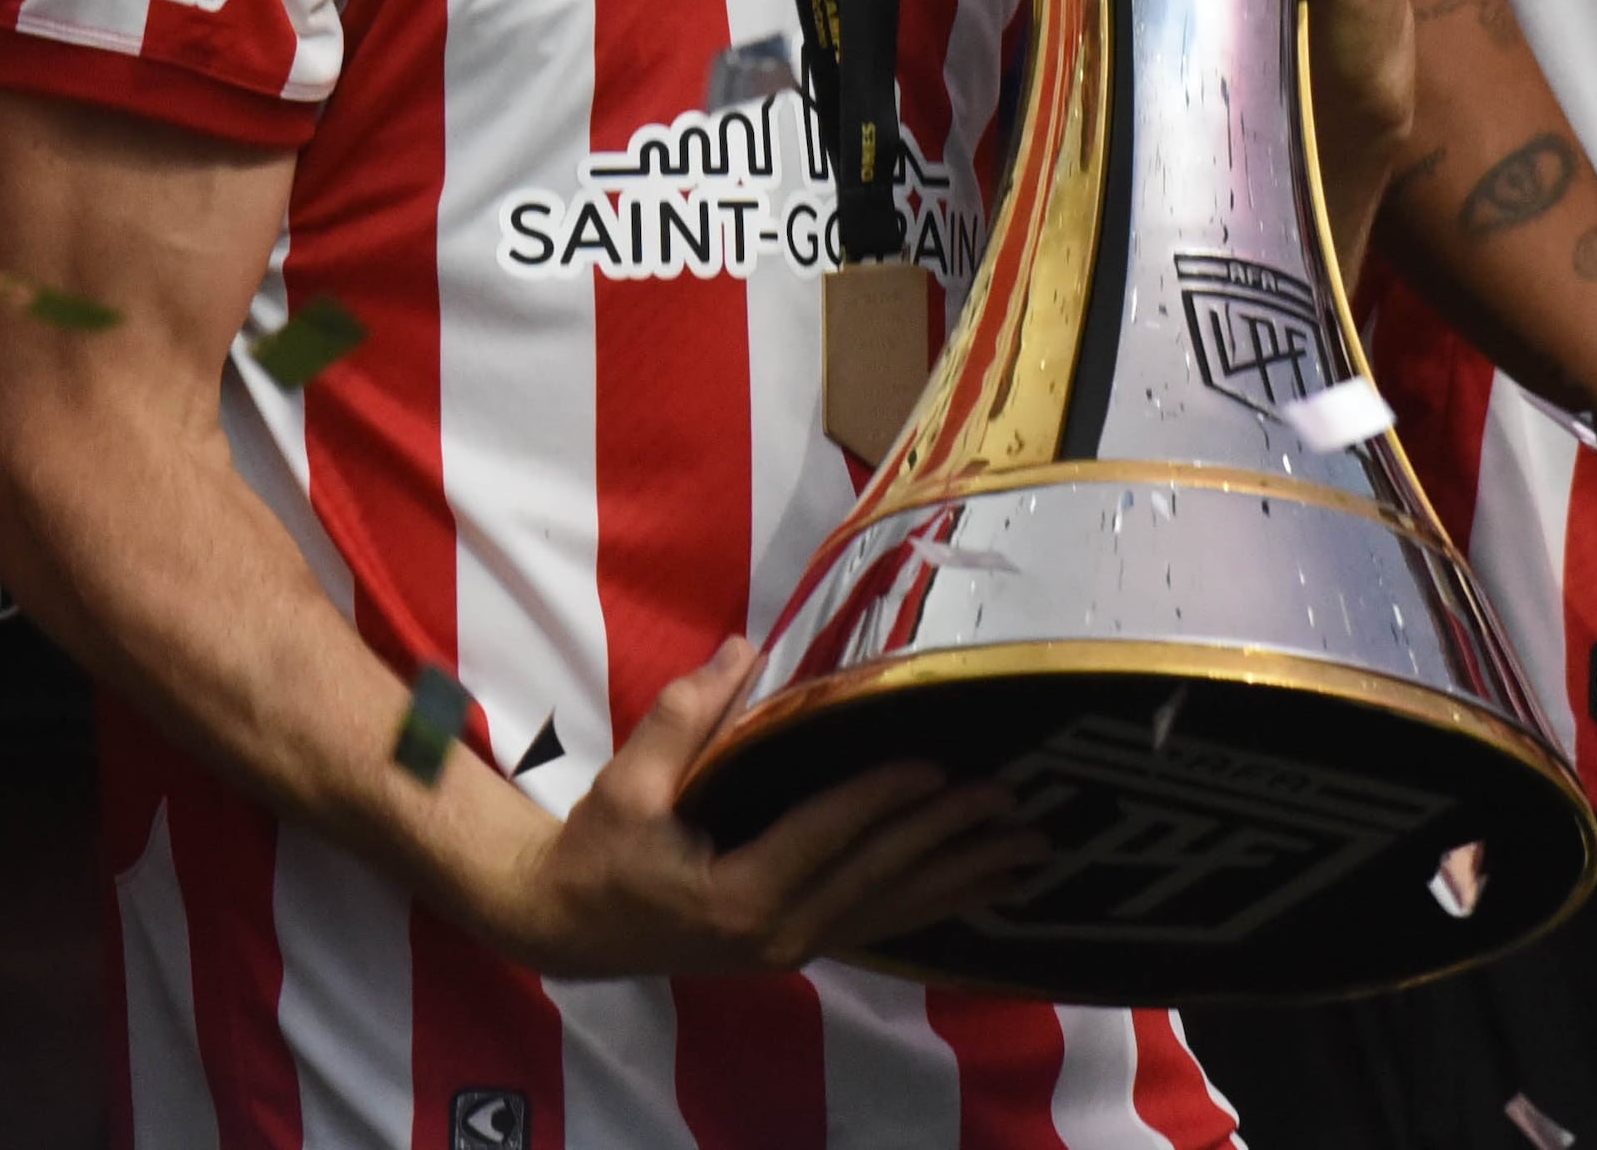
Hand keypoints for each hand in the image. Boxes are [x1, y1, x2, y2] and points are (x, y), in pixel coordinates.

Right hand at [467, 637, 1043, 978]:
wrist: (569, 927)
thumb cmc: (598, 851)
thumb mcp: (628, 783)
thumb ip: (687, 717)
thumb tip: (745, 648)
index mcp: (736, 897)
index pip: (825, 839)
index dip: (881, 802)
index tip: (936, 767)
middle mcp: (778, 935)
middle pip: (877, 878)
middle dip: (947, 839)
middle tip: (1010, 803)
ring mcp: (794, 948)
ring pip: (893, 909)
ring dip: (962, 876)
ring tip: (1026, 850)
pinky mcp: (801, 945)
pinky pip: (880, 922)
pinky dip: (935, 902)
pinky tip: (982, 886)